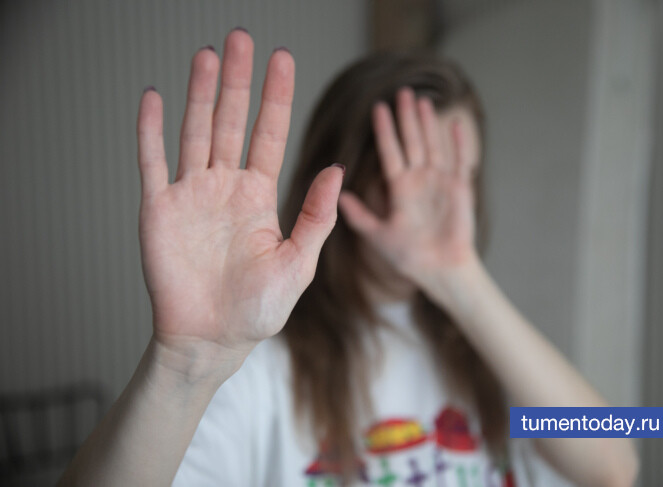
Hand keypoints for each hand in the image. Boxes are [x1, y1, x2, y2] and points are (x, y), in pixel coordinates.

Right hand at [136, 30, 342, 370]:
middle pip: (232, 122)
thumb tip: (337, 171)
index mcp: (259, 195)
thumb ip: (315, 217)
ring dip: (199, 94)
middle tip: (242, 38)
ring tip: (208, 55)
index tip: (281, 58)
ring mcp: (191, 195)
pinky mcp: (159, 210)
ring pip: (195, 132)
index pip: (269, 133)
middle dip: (238, 81)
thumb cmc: (258, 309)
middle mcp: (225, 187)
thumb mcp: (298, 263)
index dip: (275, 97)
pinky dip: (150, 131)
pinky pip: (153, 163)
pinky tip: (152, 97)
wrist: (213, 340)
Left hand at [338, 87, 477, 287]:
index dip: (385, 131)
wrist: (438, 271)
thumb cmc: (409, 256)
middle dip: (406, 118)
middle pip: (412, 142)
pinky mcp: (460, 191)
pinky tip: (454, 125)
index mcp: (400, 188)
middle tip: (402, 92)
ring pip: (432, 146)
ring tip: (422, 101)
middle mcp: (420, 180)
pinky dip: (458, 145)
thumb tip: (338, 197)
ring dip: (428, 125)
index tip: (378, 108)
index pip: (390, 152)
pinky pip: (460, 163)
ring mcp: (440, 183)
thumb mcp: (378, 234)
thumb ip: (359, 216)